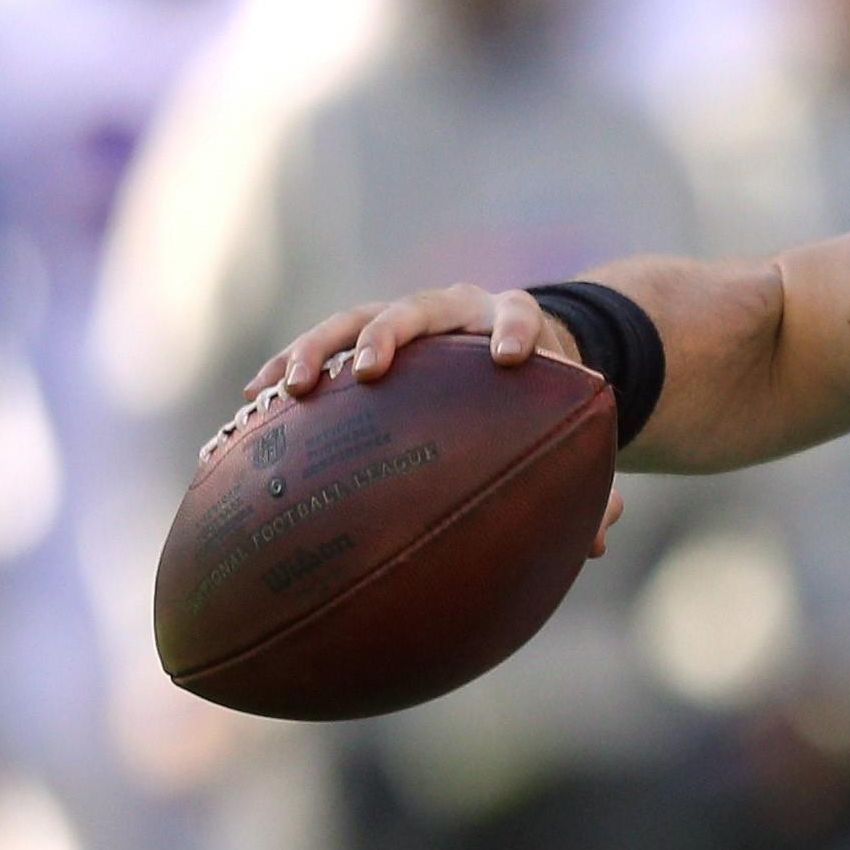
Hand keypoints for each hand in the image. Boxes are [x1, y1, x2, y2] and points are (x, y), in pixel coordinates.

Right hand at [239, 284, 624, 557]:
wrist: (510, 346)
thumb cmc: (538, 395)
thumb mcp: (563, 423)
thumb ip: (587, 477)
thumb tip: (598, 540)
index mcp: (512, 323)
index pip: (520, 316)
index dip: (516, 331)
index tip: (511, 356)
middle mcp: (454, 310)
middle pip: (418, 309)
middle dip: (390, 336)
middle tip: (369, 370)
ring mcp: (403, 319)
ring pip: (355, 320)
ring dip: (319, 350)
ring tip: (289, 389)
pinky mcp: (363, 337)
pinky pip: (318, 348)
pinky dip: (285, 369)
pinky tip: (251, 405)